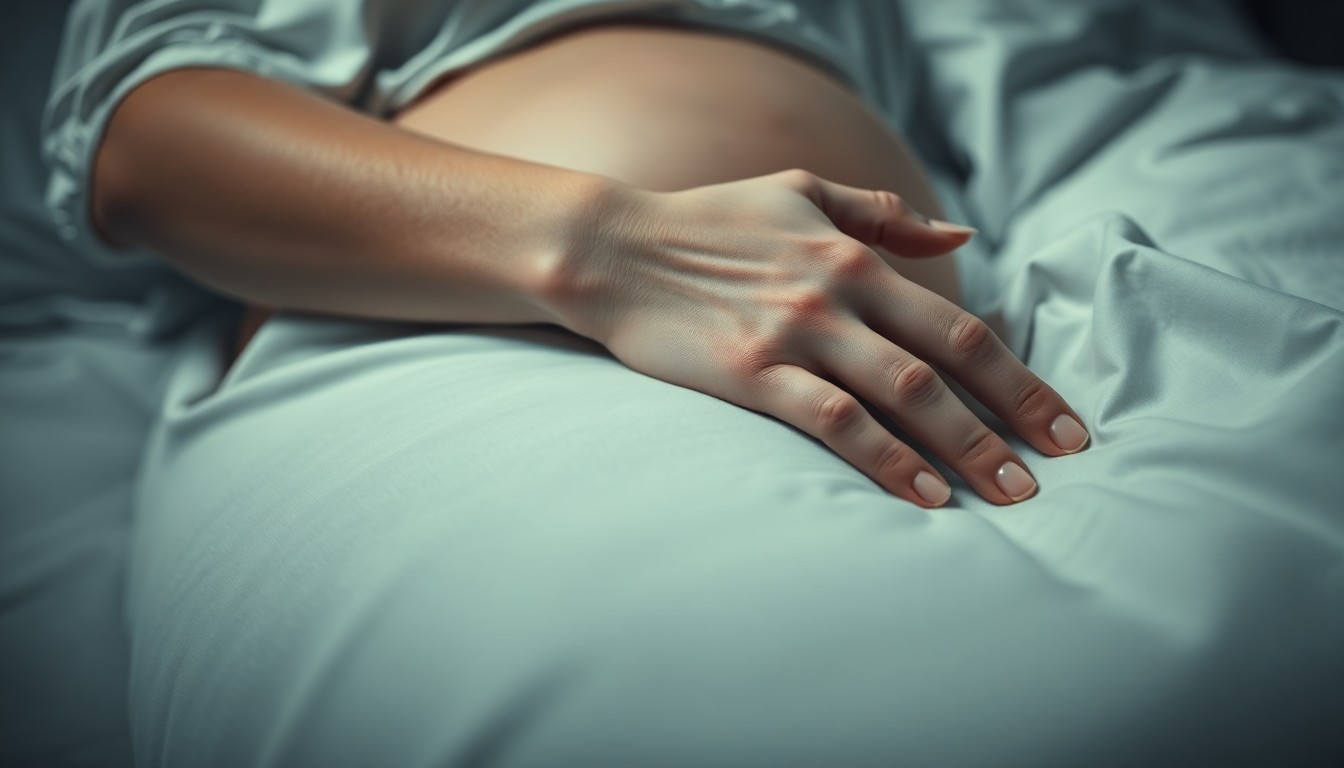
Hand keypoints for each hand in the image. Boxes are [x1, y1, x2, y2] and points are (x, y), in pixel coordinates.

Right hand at [546, 170, 1088, 506]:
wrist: (616, 249)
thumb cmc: (710, 221)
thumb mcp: (801, 191)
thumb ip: (882, 214)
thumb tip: (961, 239)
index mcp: (854, 254)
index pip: (958, 325)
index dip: (1019, 376)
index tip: (1063, 421)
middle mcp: (836, 294)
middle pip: (945, 364)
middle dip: (1009, 419)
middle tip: (1056, 470)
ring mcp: (794, 335)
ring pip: (900, 395)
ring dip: (960, 447)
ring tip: (1006, 494)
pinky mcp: (750, 373)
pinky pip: (832, 422)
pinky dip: (884, 457)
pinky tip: (922, 493)